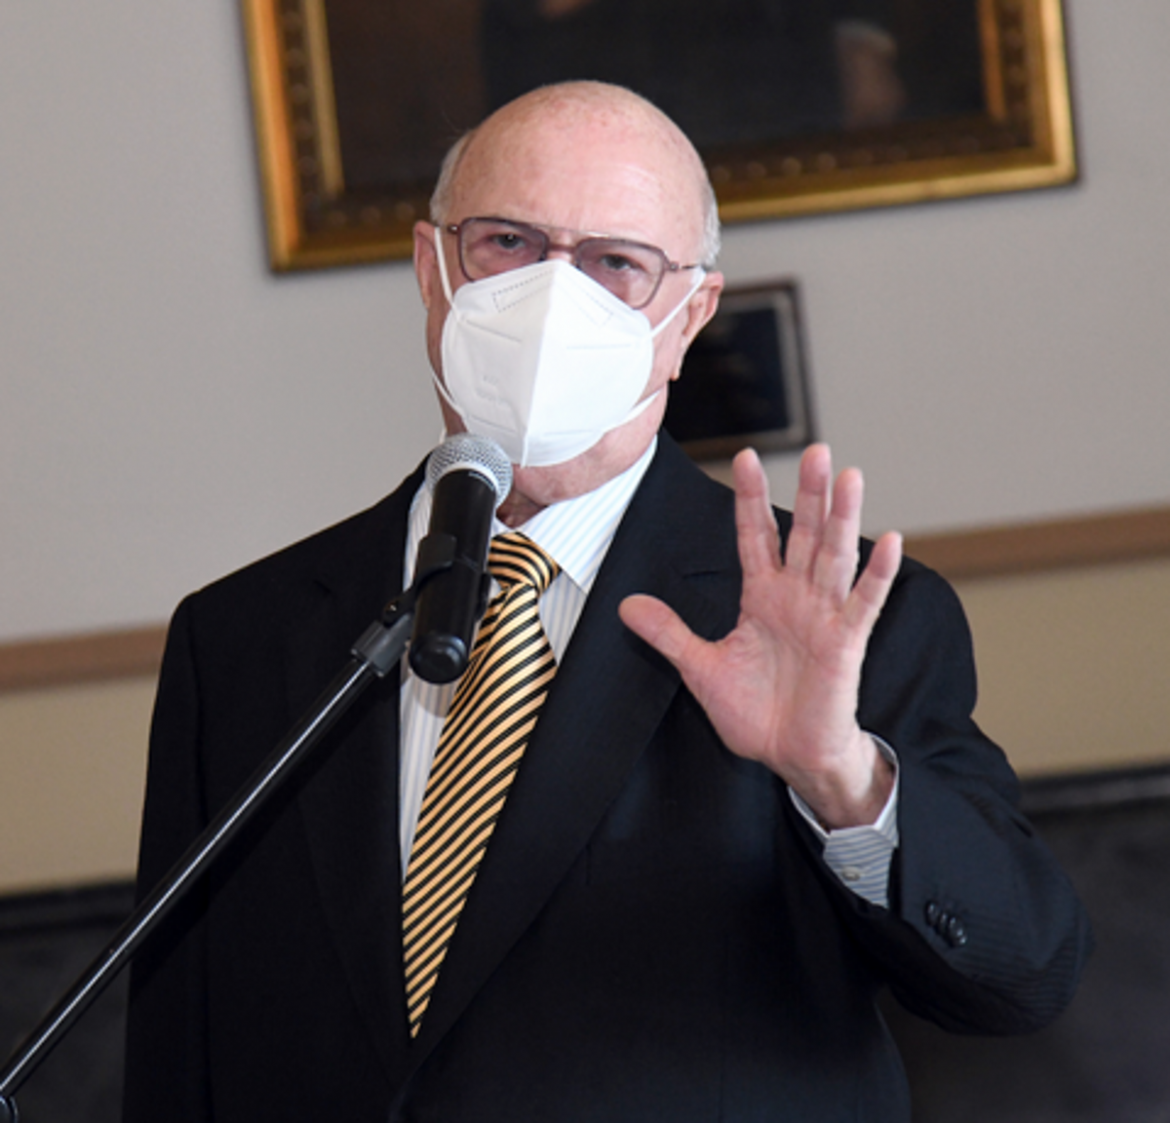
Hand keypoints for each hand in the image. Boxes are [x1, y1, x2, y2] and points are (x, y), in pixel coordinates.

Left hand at [619, 444, 901, 827]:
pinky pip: (864, 604)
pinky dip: (877, 574)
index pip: (755, 536)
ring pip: (834, 557)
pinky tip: (890, 540)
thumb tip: (626, 605)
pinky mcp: (846, 644)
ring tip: (849, 476)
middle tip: (816, 449)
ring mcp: (824, 617)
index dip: (750, 499)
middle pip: (803, 534)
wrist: (789, 756)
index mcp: (762, 598)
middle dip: (808, 493)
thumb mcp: (700, 669)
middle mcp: (796, 598)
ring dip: (842, 518)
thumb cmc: (755, 713)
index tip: (745, 457)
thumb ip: (670, 633)